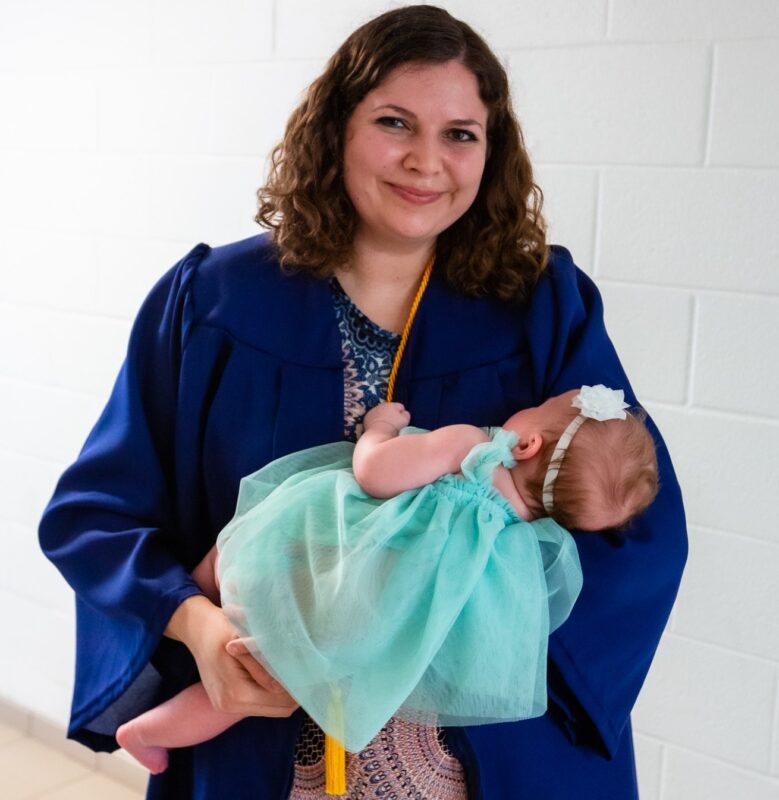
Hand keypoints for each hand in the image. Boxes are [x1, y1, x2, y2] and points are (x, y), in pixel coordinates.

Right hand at [167, 596, 298, 717]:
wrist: (195, 628)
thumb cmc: (220, 628)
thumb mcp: (243, 641)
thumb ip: (263, 667)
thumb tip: (286, 684)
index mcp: (236, 694)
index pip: (280, 702)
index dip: (299, 690)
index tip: (314, 674)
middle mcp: (230, 706)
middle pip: (277, 710)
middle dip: (294, 694)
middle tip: (309, 673)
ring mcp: (226, 706)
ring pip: (268, 708)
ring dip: (283, 694)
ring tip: (295, 671)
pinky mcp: (226, 701)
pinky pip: (257, 703)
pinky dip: (270, 692)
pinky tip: (277, 674)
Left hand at [363, 402, 410, 432]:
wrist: (379, 435)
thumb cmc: (393, 428)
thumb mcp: (405, 420)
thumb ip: (406, 414)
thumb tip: (403, 413)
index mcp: (391, 404)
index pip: (400, 406)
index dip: (402, 414)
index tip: (401, 421)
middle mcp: (381, 405)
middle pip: (389, 409)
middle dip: (392, 415)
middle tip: (394, 425)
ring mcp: (373, 411)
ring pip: (381, 413)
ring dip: (384, 418)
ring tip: (386, 427)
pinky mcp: (367, 418)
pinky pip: (373, 418)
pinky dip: (376, 422)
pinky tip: (379, 428)